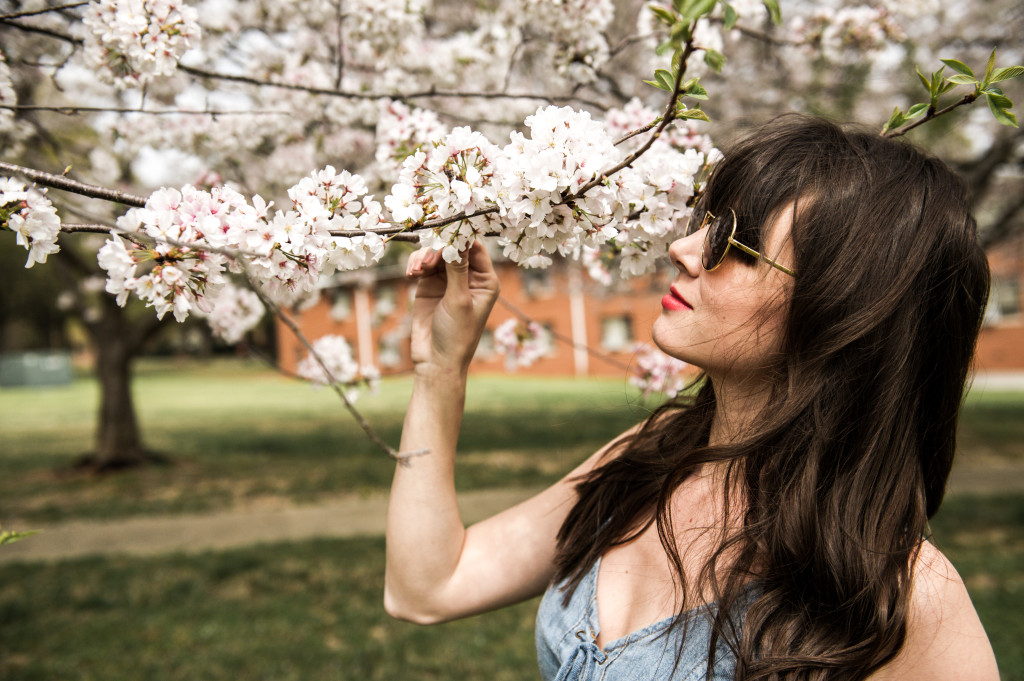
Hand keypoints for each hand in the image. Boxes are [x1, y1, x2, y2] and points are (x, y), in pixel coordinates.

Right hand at [406, 240, 499, 374]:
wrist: (435, 360)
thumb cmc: (457, 334)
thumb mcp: (459, 300)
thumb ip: (457, 269)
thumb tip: (459, 239)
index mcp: (485, 280)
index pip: (475, 248)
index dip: (461, 237)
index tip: (446, 228)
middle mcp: (468, 277)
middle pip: (453, 248)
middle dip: (439, 247)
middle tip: (427, 256)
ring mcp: (447, 280)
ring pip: (436, 254)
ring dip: (425, 257)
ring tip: (417, 270)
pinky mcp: (429, 284)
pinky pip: (422, 264)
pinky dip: (416, 264)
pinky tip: (412, 274)